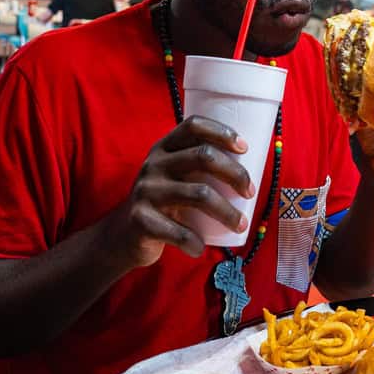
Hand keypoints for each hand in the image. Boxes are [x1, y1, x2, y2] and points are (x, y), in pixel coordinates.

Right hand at [109, 116, 254, 267]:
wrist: (123, 234)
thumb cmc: (163, 202)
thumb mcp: (173, 176)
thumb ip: (198, 168)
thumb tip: (250, 173)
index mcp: (164, 148)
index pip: (193, 126)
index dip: (221, 132)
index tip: (244, 147)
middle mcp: (154, 164)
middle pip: (203, 157)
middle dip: (235, 173)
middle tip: (250, 191)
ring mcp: (147, 191)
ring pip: (199, 194)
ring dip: (227, 212)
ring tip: (241, 224)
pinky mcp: (142, 220)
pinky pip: (179, 232)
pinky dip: (196, 242)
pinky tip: (201, 248)